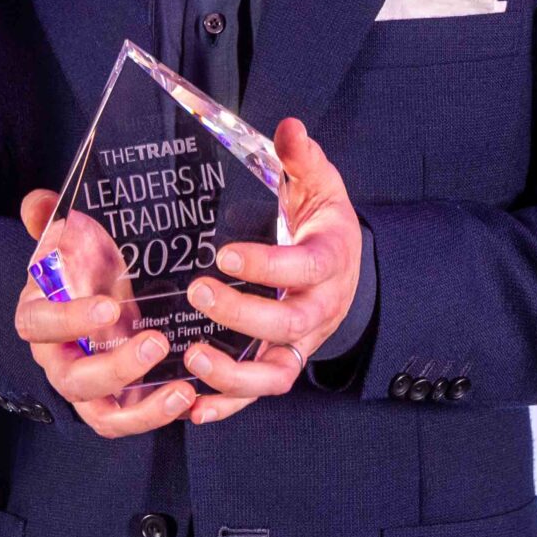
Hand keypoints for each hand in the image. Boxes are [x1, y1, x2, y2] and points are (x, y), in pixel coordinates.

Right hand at [15, 190, 195, 438]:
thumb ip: (52, 219)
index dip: (69, 320)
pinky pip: (131, 422)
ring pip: (103, 416)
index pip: (39, 325)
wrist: (99, 296)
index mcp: (40, 318)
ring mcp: (89, 389)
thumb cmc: (84, 271)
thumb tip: (40, 203)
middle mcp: (59, 361)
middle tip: (156, 342)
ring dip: (142, 409)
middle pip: (74, 380)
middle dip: (115, 367)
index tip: (107, 306)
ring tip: (182, 389)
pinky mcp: (118, 405)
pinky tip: (190, 398)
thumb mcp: (72, 239)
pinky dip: (158, 416)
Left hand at [179, 118, 363, 424]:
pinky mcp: (281, 364)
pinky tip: (193, 408)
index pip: (304, 267)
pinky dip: (228, 406)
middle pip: (289, 325)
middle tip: (198, 292)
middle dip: (243, 315)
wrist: (344, 266)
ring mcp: (300, 342)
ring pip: (277, 374)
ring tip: (193, 357)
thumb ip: (302, 158)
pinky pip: (258, 395)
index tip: (224, 254)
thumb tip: (288, 127)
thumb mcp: (319, 183)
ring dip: (235, 375)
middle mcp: (319, 309)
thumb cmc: (322, 221)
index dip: (267, 267)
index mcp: (329, 260)